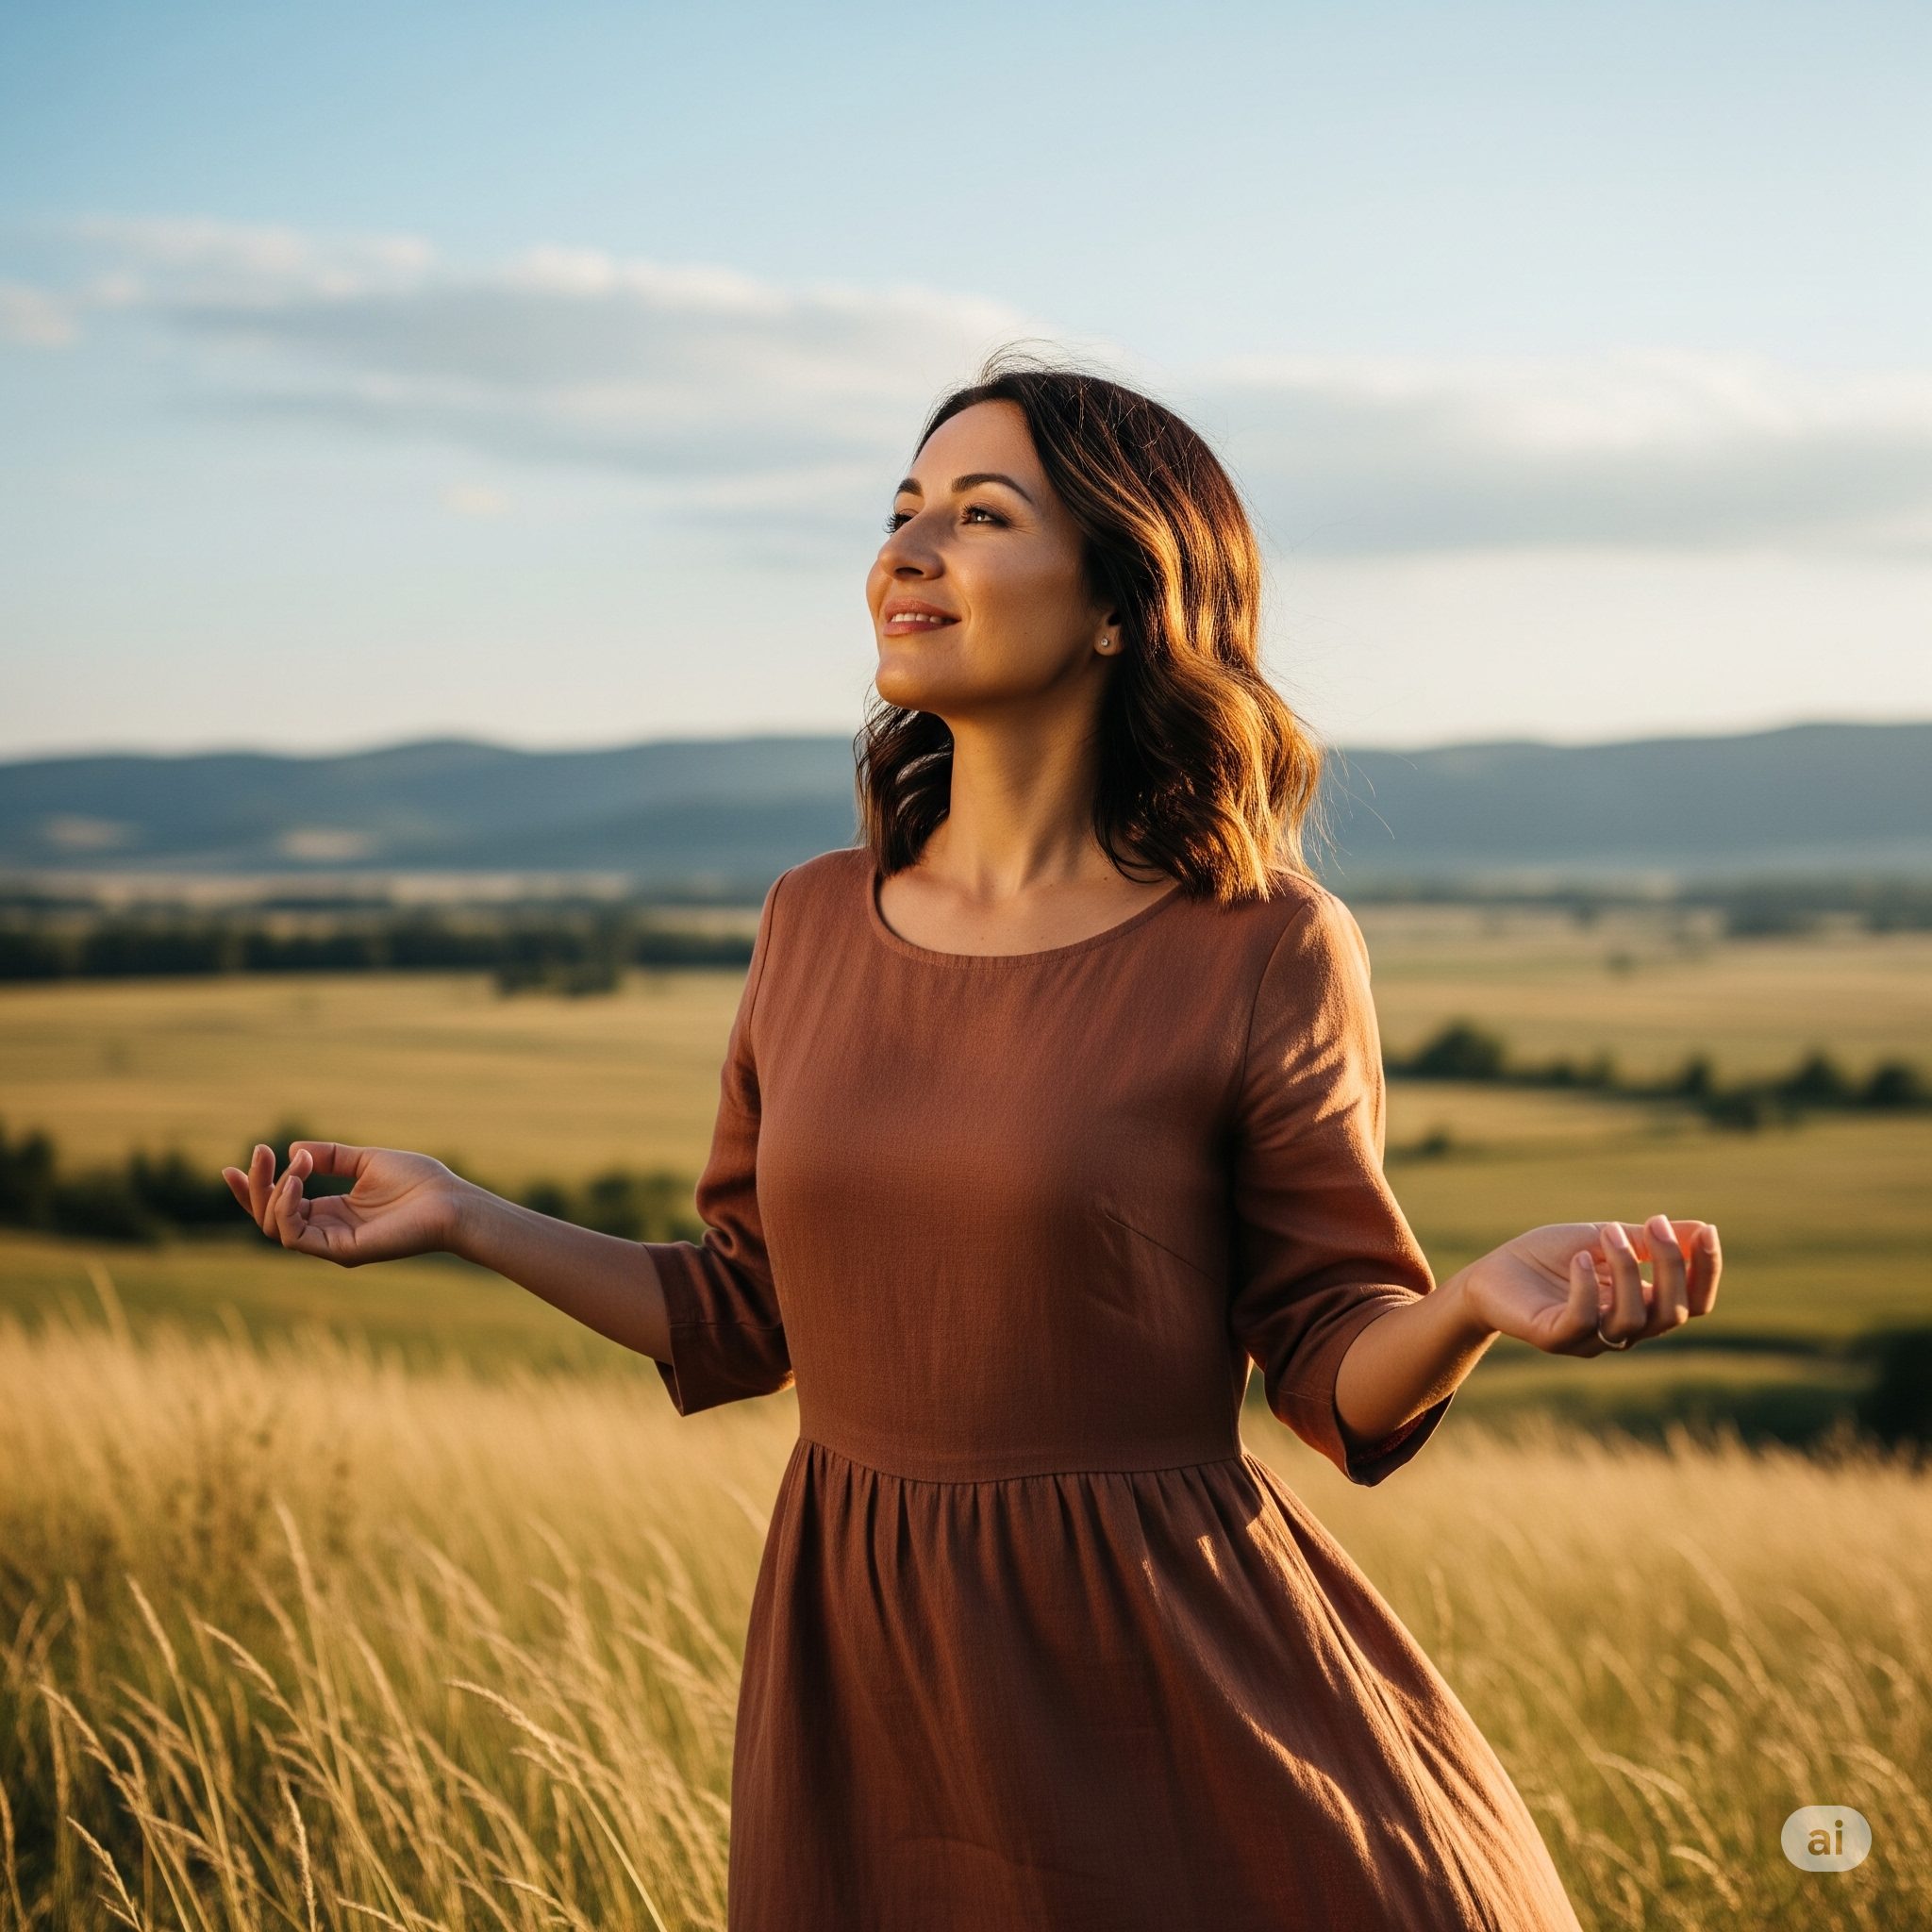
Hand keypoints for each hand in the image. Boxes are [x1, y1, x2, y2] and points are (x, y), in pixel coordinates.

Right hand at [220, 1140, 463, 1266]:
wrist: (451, 1201)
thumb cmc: (420, 1182)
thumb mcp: (367, 1160)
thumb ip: (331, 1156)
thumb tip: (294, 1151)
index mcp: (333, 1213)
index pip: (280, 1207)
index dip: (254, 1189)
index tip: (232, 1167)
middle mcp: (328, 1232)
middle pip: (270, 1218)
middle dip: (255, 1187)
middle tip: (257, 1154)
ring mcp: (333, 1244)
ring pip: (277, 1228)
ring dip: (273, 1192)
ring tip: (292, 1165)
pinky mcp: (342, 1251)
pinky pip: (296, 1235)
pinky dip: (287, 1207)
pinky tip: (296, 1181)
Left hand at [1455, 1213, 1722, 1356]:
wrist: (1490, 1273)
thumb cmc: (1548, 1257)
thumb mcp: (1603, 1239)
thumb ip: (1648, 1240)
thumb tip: (1702, 1228)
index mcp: (1640, 1306)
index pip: (1694, 1303)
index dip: (1706, 1272)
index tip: (1707, 1231)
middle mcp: (1623, 1330)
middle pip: (1673, 1313)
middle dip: (1672, 1267)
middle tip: (1654, 1224)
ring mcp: (1591, 1339)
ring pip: (1633, 1318)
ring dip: (1628, 1269)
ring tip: (1607, 1232)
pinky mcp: (1555, 1338)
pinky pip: (1584, 1322)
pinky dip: (1587, 1288)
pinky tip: (1579, 1258)